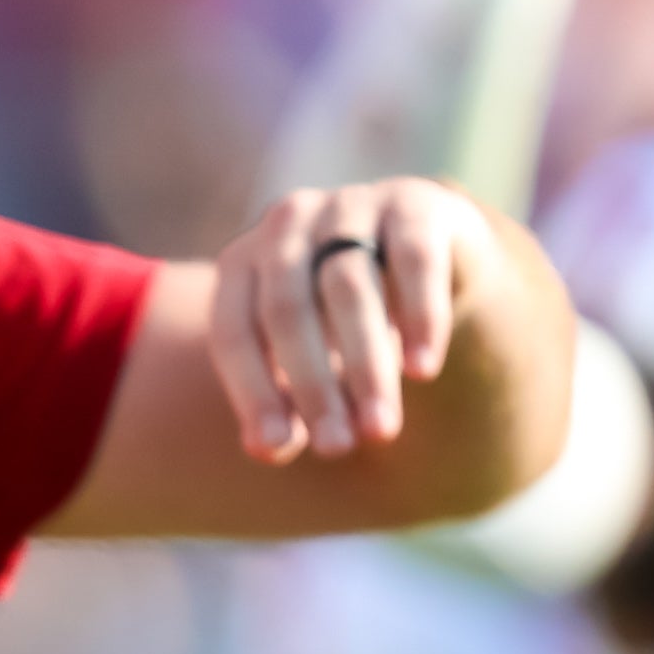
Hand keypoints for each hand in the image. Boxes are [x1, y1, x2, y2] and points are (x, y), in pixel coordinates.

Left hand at [207, 177, 500, 464]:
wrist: (419, 249)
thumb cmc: (338, 321)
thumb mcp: (304, 363)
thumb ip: (283, 405)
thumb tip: (266, 449)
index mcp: (242, 262)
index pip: (232, 331)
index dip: (251, 392)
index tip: (277, 448)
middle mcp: (286, 223)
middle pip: (286, 310)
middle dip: (312, 388)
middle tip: (337, 449)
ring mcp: (349, 205)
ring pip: (348, 287)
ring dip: (364, 367)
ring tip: (379, 429)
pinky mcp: (414, 203)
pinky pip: (414, 260)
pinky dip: (417, 317)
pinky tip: (421, 370)